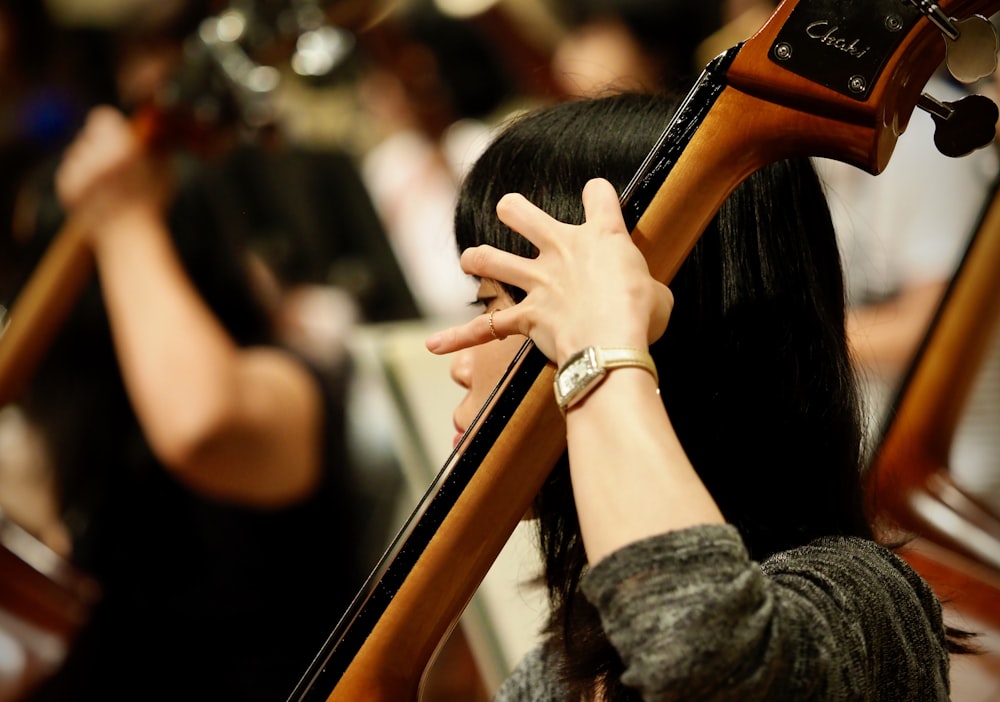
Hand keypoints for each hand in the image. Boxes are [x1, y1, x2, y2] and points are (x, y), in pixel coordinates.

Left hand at [55, 106, 172, 240]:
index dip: (111, 125)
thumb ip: (153, 146)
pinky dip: (82, 179)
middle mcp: (95, 156)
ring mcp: (78, 171)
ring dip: (90, 162)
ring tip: (108, 181)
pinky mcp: (66, 186)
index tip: (118, 134)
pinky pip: (70, 171)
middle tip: (114, 160)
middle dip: (99, 145)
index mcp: (120, 147)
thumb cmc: (151, 203)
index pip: (102, 117)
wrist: (129, 238)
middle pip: (88, 135)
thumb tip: (150, 132)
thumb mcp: (163, 170)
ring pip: (77, 153)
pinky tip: (98, 192)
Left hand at [426, 178, 672, 365]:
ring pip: (491, 260)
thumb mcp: (660, 294)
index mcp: (602, 236)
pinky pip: (484, 327)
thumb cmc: (642, 317)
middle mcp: (561, 250)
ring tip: (471, 259)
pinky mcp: (525, 316)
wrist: (612, 343)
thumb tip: (647, 300)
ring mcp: (537, 282)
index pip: (598, 194)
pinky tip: (434, 345)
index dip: (597, 196)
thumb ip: (645, 287)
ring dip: (478, 259)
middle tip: (512, 213)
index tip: (598, 201)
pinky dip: (458, 338)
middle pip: (520, 212)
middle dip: (513, 210)